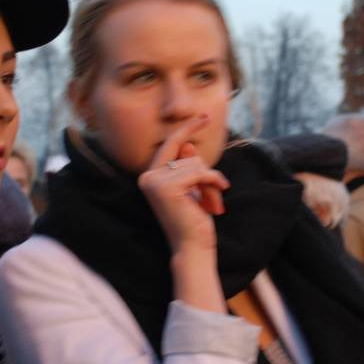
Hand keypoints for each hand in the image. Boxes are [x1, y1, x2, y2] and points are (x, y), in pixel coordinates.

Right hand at [137, 116, 229, 253]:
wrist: (192, 247)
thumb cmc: (193, 220)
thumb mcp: (193, 188)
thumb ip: (188, 165)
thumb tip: (188, 144)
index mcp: (150, 176)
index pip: (170, 144)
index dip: (187, 129)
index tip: (204, 116)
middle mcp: (147, 177)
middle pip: (187, 153)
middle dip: (205, 172)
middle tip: (215, 192)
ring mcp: (155, 182)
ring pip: (195, 163)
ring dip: (210, 181)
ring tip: (209, 202)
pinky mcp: (167, 187)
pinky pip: (200, 172)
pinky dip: (213, 182)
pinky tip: (215, 199)